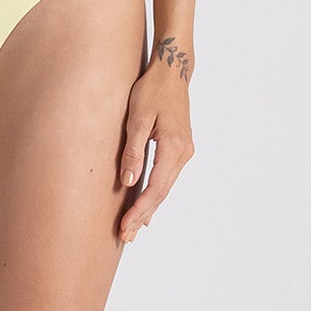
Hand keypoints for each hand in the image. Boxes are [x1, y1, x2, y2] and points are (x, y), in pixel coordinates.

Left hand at [116, 49, 194, 243]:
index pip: (156, 188)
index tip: (126, 226)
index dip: (140, 210)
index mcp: (174, 147)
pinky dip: (155, 194)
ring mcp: (184, 152)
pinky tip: (146, 208)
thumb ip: (134, 150)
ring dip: (149, 208)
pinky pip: (166, 178)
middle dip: (143, 216)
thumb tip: (129, 181)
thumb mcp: (138, 118)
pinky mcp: (179, 149)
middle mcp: (183, 154)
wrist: (172, 73)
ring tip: (132, 228)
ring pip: (165, 187)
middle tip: (125, 237)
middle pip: (162, 193)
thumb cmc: (152, 91)